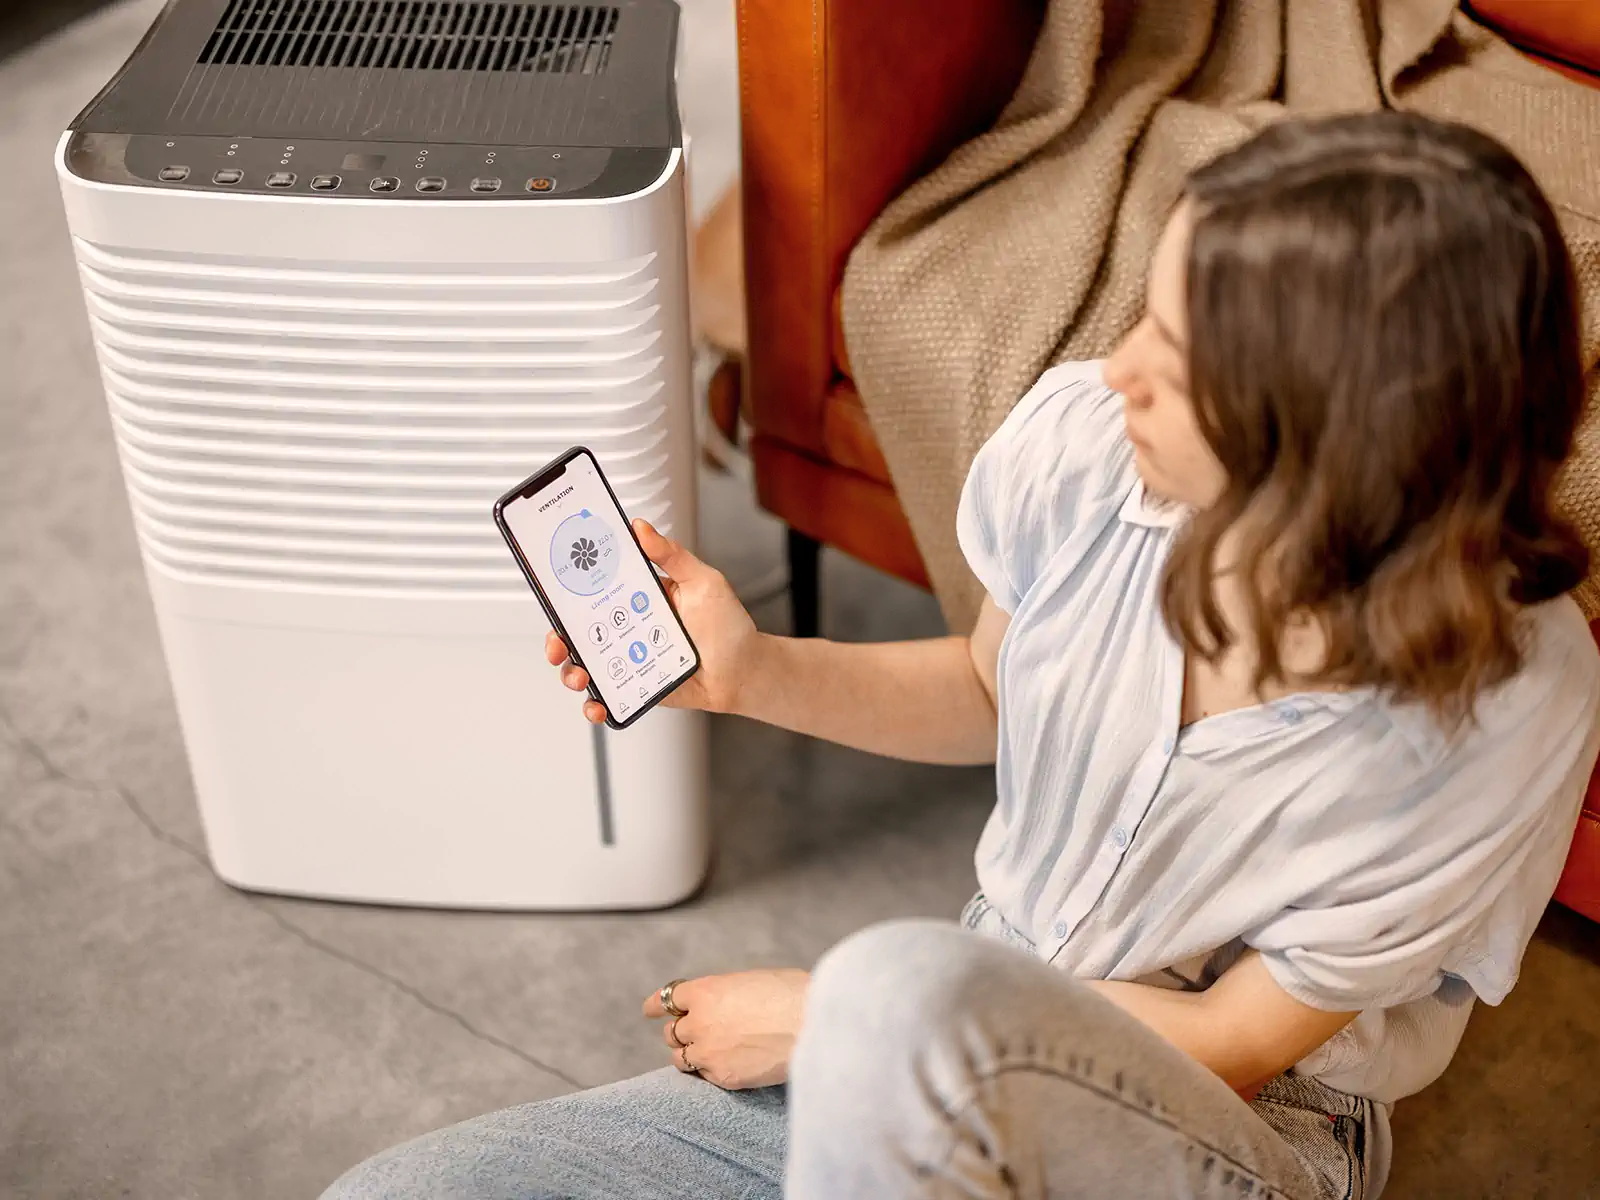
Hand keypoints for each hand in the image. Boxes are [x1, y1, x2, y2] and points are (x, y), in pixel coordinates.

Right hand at [545, 519, 762, 722]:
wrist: (744, 671)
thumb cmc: (727, 626)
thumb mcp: (703, 581)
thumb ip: (672, 556)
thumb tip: (641, 528)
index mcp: (638, 599)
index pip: (594, 592)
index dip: (569, 594)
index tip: (554, 594)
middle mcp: (629, 628)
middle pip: (580, 632)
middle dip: (559, 639)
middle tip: (558, 644)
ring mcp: (631, 659)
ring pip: (588, 665)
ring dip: (572, 672)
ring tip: (580, 676)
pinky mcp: (638, 687)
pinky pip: (610, 695)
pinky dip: (596, 703)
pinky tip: (597, 704)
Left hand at [644, 969, 808, 1090]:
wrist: (812, 1025)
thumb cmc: (793, 995)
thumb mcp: (753, 982)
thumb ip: (729, 994)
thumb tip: (728, 1005)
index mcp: (706, 991)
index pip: (668, 998)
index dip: (656, 1004)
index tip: (649, 1010)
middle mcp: (699, 1021)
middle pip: (672, 1031)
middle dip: (680, 1032)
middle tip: (689, 1034)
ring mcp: (708, 1052)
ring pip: (681, 1058)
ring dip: (688, 1054)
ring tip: (702, 1054)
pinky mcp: (722, 1077)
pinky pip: (705, 1076)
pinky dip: (710, 1071)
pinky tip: (725, 1066)